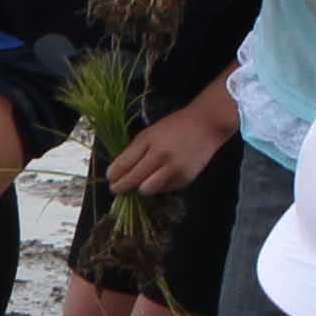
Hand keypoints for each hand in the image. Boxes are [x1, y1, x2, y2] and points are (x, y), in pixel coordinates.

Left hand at [111, 103, 230, 197]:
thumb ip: (135, 150)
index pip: (124, 163)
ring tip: (140, 184)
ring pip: (147, 190)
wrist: (206, 125)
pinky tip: (160, 178)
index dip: (114, 175)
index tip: (110, 179)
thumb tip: (119, 170)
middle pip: (133, 179)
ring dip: (141, 188)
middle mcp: (160, 155)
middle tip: (116, 189)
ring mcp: (174, 168)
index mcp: (149, 140)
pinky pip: (164, 189)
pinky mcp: (185, 178)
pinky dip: (159, 186)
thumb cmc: (175, 127)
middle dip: (121, 187)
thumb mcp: (151, 132)